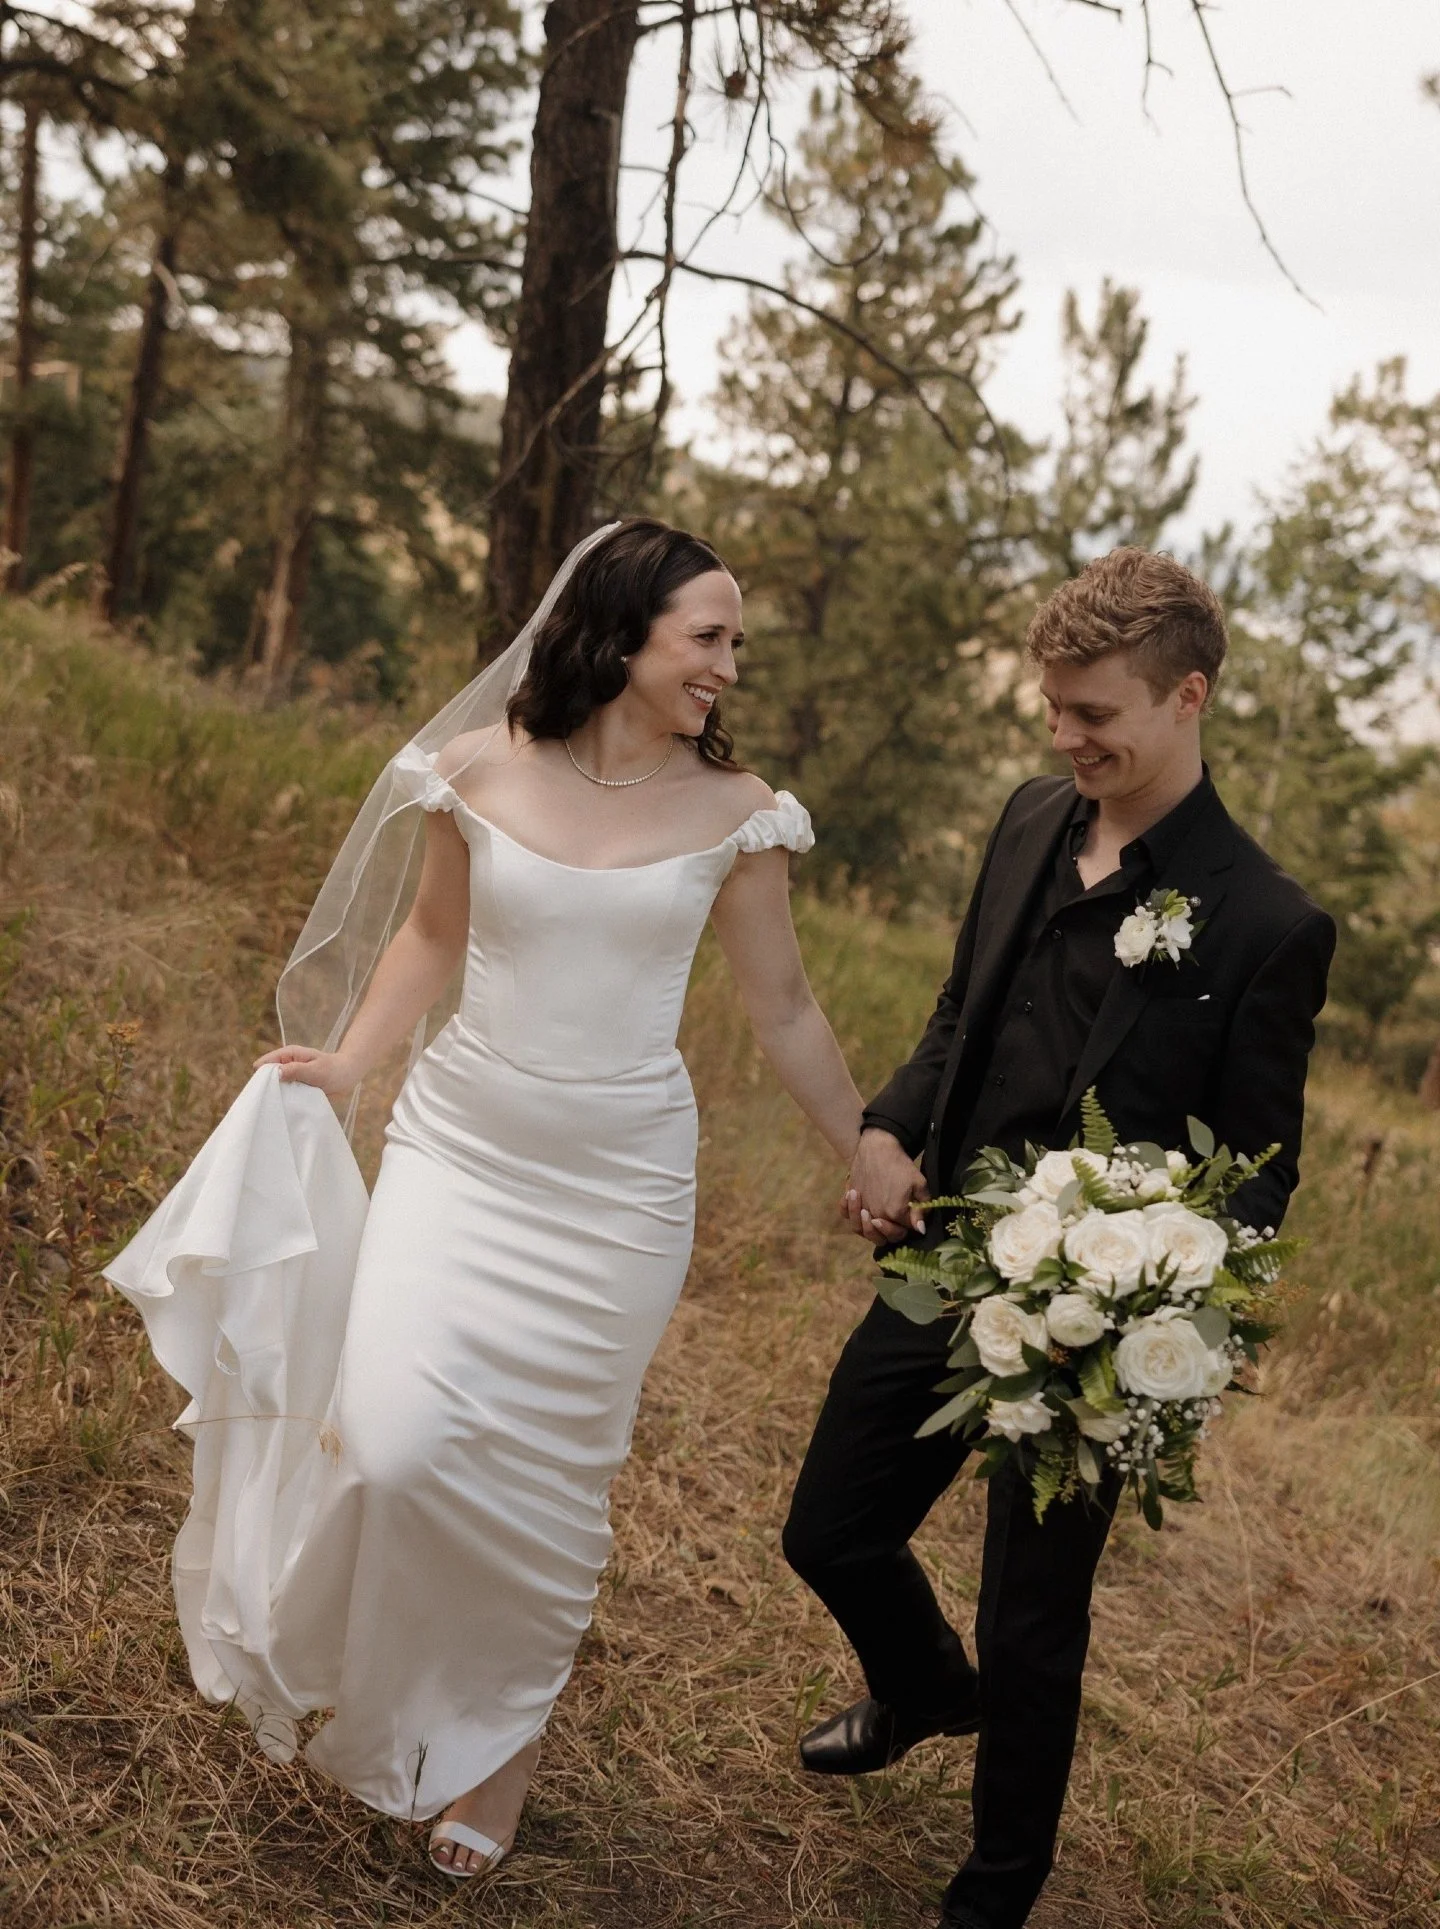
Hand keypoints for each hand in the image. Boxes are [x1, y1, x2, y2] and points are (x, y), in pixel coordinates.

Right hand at [253, 1044, 360, 1097]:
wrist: (348, 1076)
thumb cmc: (333, 1070)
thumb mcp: (315, 1070)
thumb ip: (296, 1070)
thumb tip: (276, 1072)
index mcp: (287, 1055)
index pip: (263, 1064)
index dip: (262, 1077)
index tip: (266, 1091)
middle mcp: (286, 1065)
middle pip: (266, 1078)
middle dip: (268, 1088)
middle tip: (275, 1102)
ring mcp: (289, 1077)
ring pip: (274, 1088)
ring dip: (278, 1096)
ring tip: (282, 1106)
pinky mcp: (295, 1087)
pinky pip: (284, 1094)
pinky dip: (286, 1100)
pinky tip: (288, 1108)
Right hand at [840, 1127, 927, 1242]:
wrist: (878, 1145)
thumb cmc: (901, 1164)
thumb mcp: (919, 1184)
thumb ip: (922, 1209)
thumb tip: (920, 1230)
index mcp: (894, 1213)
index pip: (902, 1232)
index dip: (909, 1227)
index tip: (911, 1216)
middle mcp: (875, 1213)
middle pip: (881, 1236)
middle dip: (889, 1231)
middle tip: (892, 1219)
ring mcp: (861, 1206)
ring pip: (861, 1229)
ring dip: (867, 1227)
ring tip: (873, 1216)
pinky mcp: (850, 1195)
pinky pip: (844, 1211)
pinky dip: (848, 1212)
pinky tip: (855, 1208)